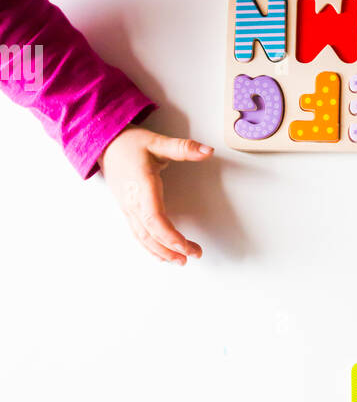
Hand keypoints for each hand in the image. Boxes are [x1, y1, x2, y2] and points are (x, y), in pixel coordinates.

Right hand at [99, 127, 212, 263]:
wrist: (105, 144)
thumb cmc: (129, 143)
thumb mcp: (158, 141)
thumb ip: (183, 148)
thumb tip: (207, 151)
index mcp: (141, 185)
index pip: (155, 218)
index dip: (170, 236)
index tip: (187, 246)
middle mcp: (132, 201)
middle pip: (150, 234)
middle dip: (172, 248)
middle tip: (193, 254)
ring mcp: (128, 208)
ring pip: (143, 237)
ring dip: (161, 252)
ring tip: (180, 260)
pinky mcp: (127, 210)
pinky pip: (138, 233)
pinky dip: (150, 247)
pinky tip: (162, 254)